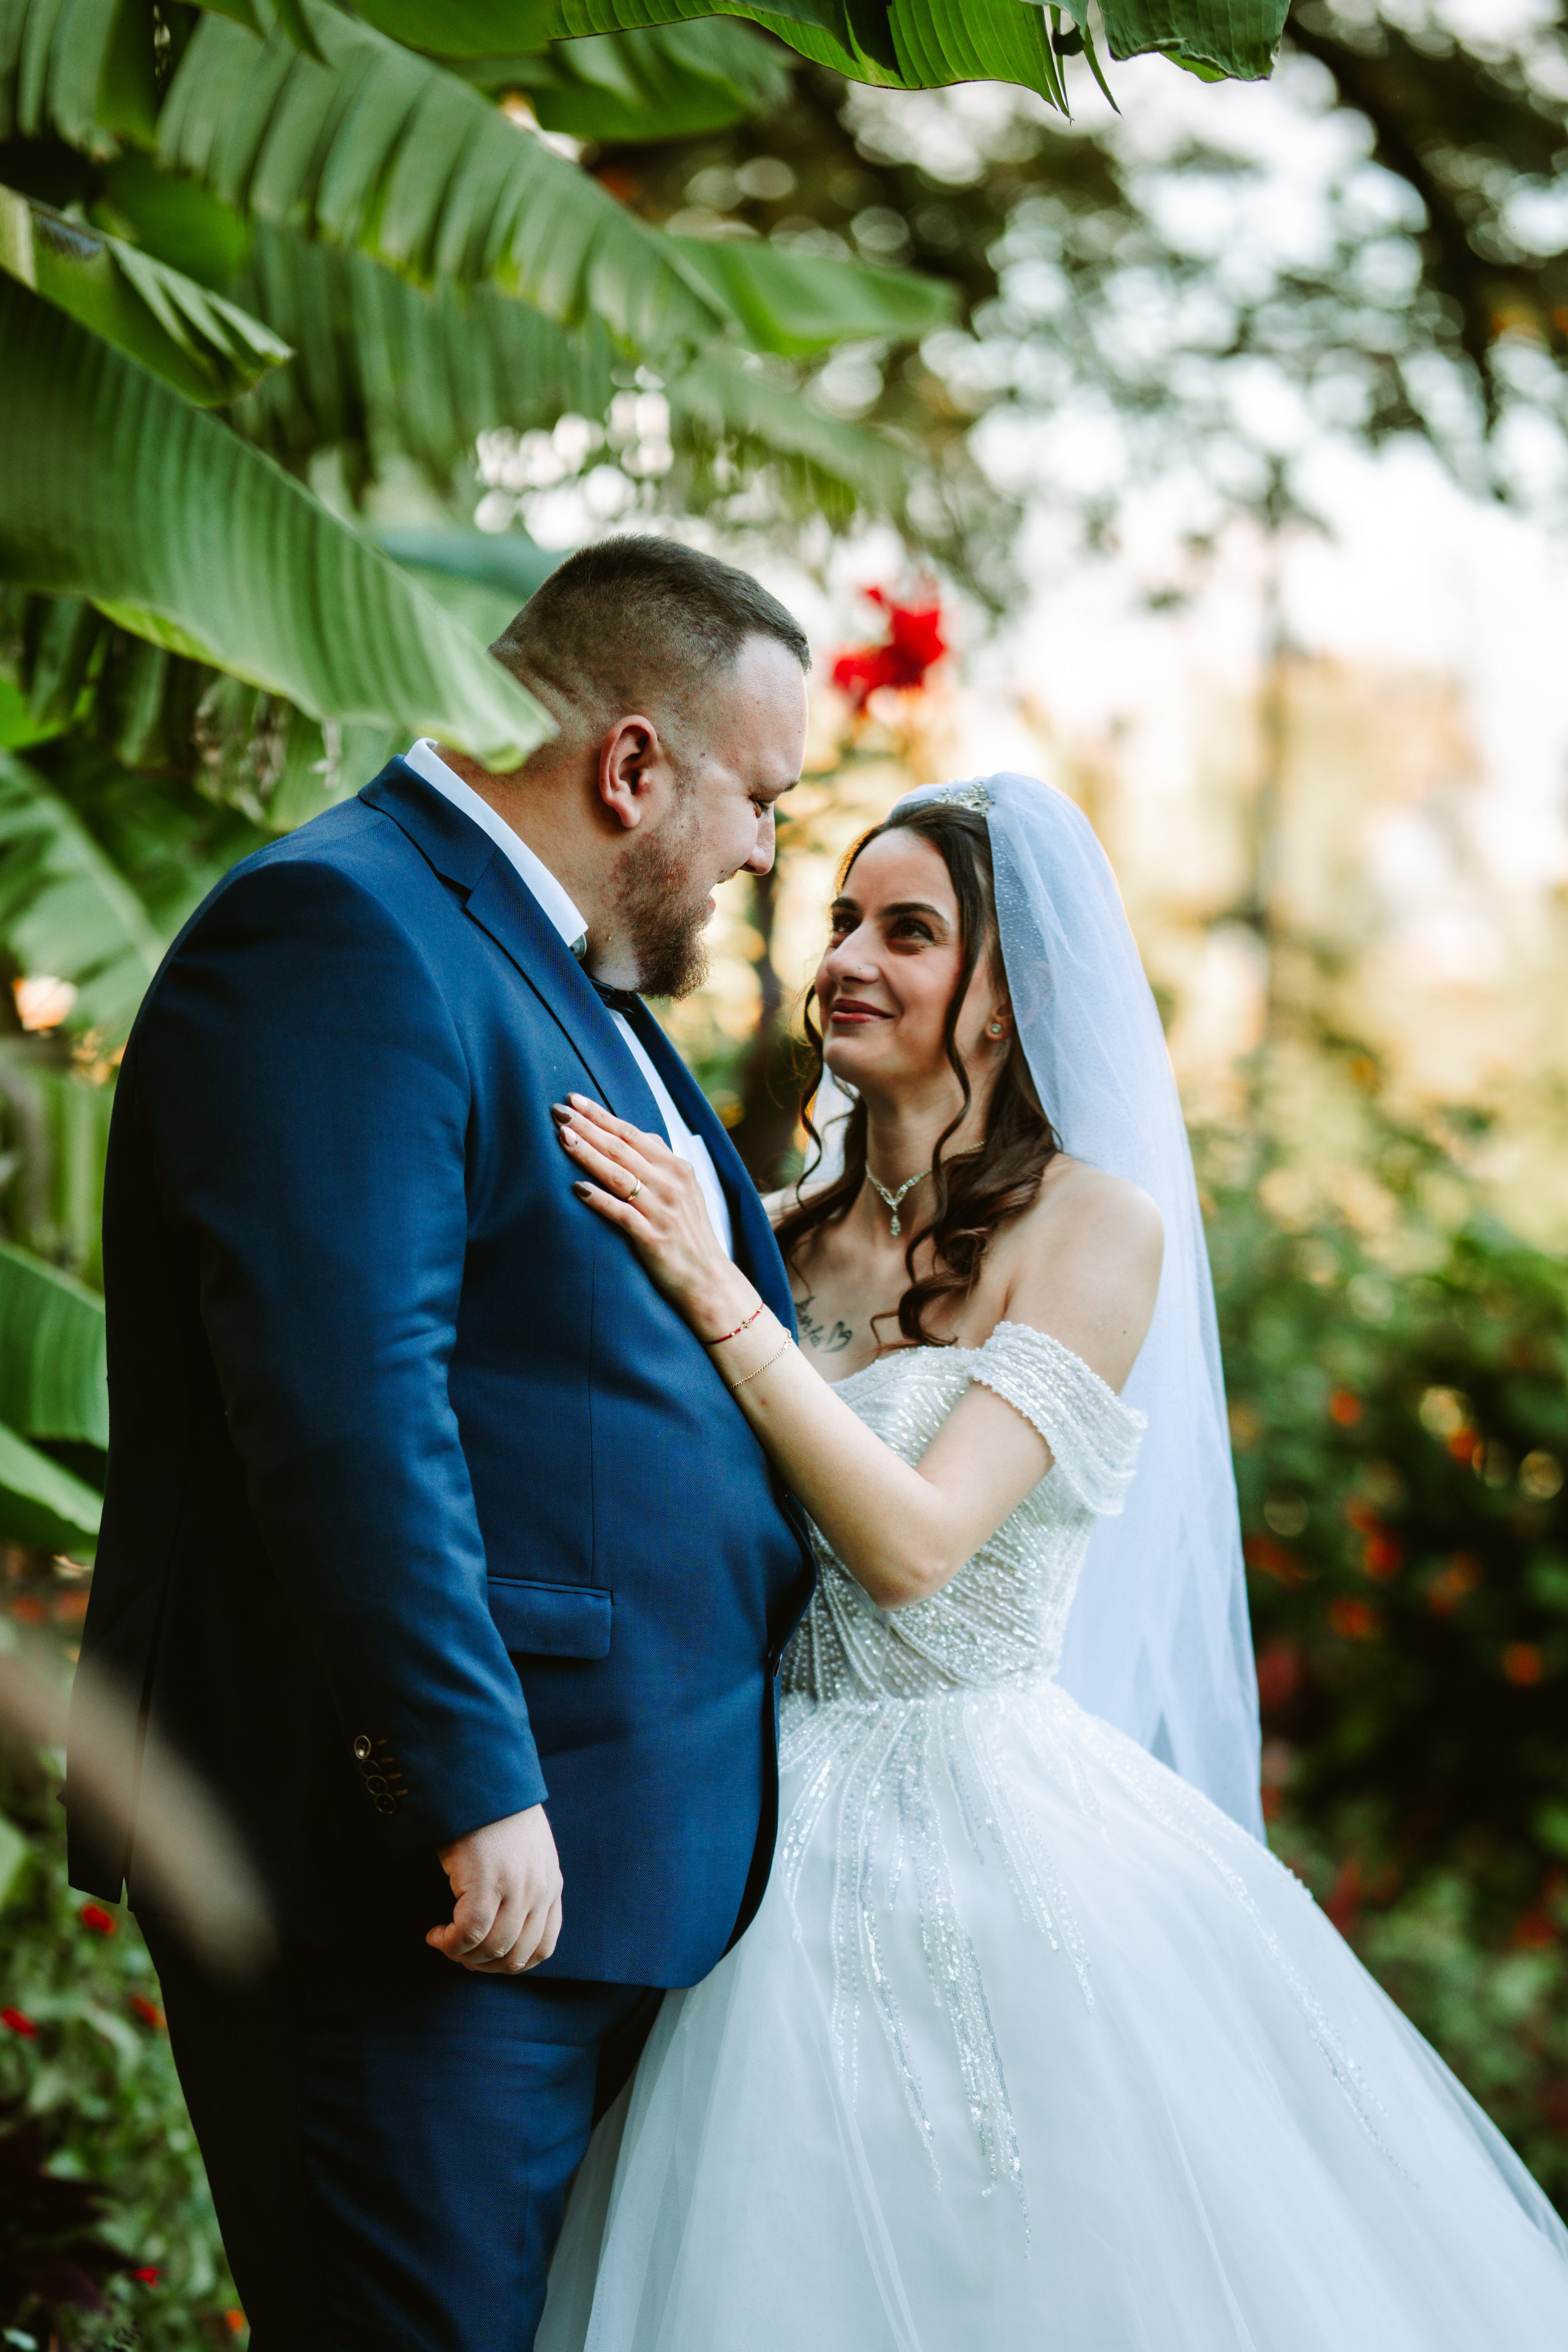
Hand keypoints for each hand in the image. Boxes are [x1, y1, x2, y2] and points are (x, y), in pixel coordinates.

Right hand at [427, 1803, 562, 1973]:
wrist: (481, 1776)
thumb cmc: (496, 1813)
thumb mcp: (527, 1851)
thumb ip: (526, 1884)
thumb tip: (504, 1924)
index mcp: (551, 1884)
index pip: (543, 1947)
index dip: (511, 1964)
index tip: (486, 1959)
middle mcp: (539, 1890)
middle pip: (516, 1956)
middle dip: (485, 1966)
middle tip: (461, 1954)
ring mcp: (515, 1887)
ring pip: (492, 1950)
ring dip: (464, 1956)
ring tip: (446, 1941)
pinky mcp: (486, 1881)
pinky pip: (468, 1933)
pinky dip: (449, 1943)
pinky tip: (435, 1933)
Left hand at [553, 1095, 756, 1337]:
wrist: (708, 1278)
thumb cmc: (688, 1232)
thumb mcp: (683, 1189)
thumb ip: (659, 1161)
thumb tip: (635, 1134)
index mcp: (677, 1168)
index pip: (632, 1133)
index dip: (601, 1116)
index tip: (573, 1099)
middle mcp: (671, 1184)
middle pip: (622, 1149)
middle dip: (588, 1127)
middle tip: (558, 1111)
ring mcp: (663, 1210)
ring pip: (619, 1175)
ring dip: (588, 1155)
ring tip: (562, 1137)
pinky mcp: (654, 1237)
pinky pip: (622, 1214)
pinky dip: (600, 1200)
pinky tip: (578, 1189)